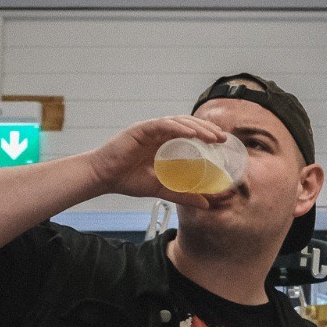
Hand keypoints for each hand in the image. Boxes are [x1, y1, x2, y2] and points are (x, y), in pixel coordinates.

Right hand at [80, 114, 232, 207]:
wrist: (103, 179)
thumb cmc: (128, 181)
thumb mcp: (162, 189)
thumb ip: (183, 195)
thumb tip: (207, 204)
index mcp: (164, 143)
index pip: (190, 134)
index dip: (207, 135)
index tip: (223, 142)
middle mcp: (158, 133)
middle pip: (188, 125)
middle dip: (207, 129)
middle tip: (223, 138)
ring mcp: (149, 129)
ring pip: (178, 122)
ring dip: (197, 127)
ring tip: (212, 136)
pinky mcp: (140, 129)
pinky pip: (163, 124)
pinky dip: (178, 127)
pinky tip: (191, 133)